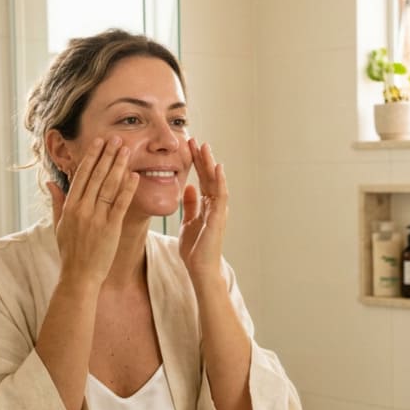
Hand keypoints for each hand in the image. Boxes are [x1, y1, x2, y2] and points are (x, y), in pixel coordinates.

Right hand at [48, 136, 138, 285]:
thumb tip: (51, 182)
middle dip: (107, 155)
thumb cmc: (70, 252)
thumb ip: (57, 202)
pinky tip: (134, 175)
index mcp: (70, 206)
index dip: (91, 157)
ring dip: (118, 165)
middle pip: (96, 176)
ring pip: (108, 186)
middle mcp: (82, 209)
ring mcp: (96, 218)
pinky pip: (120, 203)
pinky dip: (127, 188)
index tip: (98, 142)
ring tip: (126, 150)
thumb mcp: (59, 225)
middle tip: (116, 138)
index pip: (81, 175)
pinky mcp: (110, 227)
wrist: (79, 276)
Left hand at [179, 138, 228, 281]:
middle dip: (202, 158)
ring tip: (205, 146)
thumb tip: (189, 187)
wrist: (201, 269)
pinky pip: (221, 195)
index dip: (196, 163)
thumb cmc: (196, 250)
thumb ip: (190, 205)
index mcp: (207, 205)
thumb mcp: (188, 222)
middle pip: (209, 176)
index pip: (202, 179)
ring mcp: (219, 210)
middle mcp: (215, 205)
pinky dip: (220, 180)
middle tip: (194, 139)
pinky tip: (217, 167)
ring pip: (216, 181)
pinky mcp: (219, 217)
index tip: (188, 147)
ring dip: (210, 163)